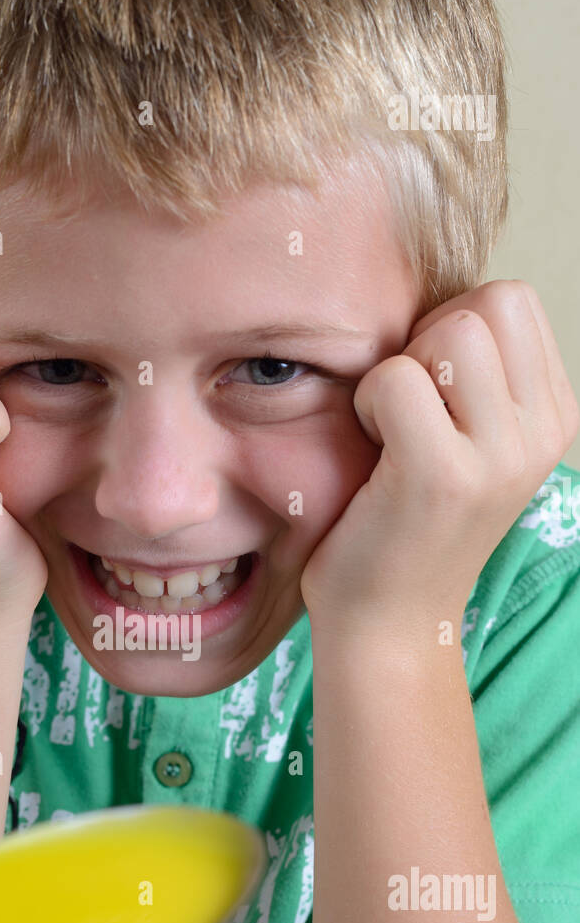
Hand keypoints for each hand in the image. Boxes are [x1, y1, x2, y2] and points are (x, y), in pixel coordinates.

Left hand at [299, 281, 579, 638]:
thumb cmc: (403, 523)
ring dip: (401, 367)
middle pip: (492, 300)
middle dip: (429, 336)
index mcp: (554, 416)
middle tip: (404, 407)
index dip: (451, 325)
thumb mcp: (466, 442)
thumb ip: (472, 376)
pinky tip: (370, 449)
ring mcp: (502, 455)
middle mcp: (544, 433)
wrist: (387, 625)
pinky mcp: (444, 476)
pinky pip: (397, 377)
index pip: (512, 300)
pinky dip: (368, 401)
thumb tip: (440, 297)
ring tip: (389, 427)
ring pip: (454, 329)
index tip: (426, 391)